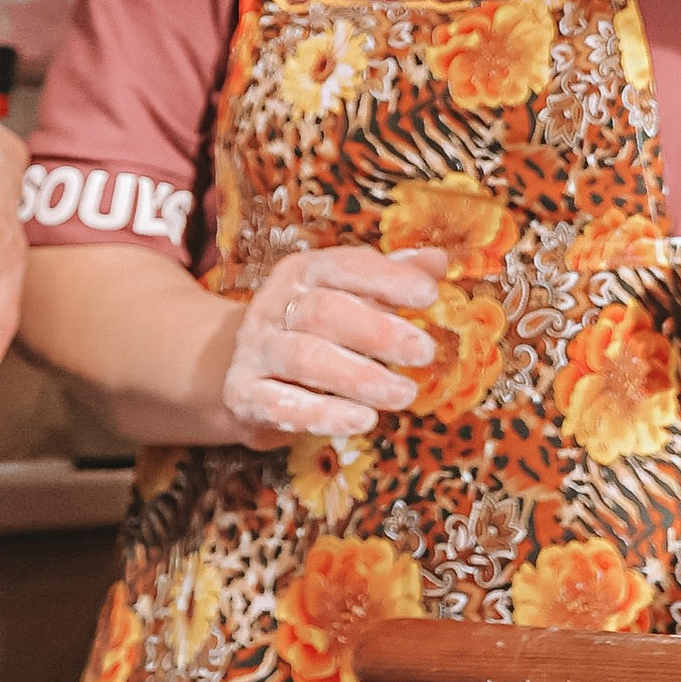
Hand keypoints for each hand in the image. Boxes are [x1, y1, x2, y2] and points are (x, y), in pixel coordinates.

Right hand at [220, 244, 448, 444]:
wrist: (248, 370)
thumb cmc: (318, 328)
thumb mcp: (352, 295)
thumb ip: (393, 279)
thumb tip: (438, 261)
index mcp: (304, 272)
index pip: (345, 265)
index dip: (388, 279)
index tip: (429, 296)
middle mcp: (274, 305)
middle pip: (324, 313)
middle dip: (379, 333)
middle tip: (424, 352)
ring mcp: (254, 350)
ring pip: (305, 359)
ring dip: (359, 379)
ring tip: (403, 394)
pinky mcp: (242, 394)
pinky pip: (280, 404)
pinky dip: (323, 415)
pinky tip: (362, 420)